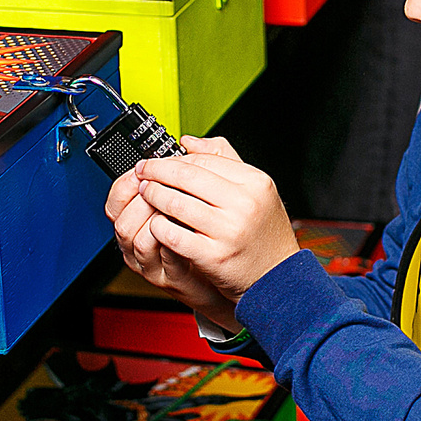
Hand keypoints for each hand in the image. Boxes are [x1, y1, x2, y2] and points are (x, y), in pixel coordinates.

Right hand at [107, 154, 232, 325]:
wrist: (227, 271)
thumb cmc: (210, 234)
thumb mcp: (204, 195)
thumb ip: (199, 166)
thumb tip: (189, 142)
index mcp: (141, 214)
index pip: (119, 194)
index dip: (130, 180)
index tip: (147, 169)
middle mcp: (139, 237)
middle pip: (120, 215)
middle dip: (140, 197)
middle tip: (159, 186)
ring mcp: (150, 259)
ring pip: (134, 236)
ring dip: (153, 217)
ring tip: (174, 207)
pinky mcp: (166, 276)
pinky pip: (161, 257)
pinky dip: (172, 241)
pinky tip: (189, 231)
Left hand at [123, 136, 301, 306]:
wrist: (277, 277)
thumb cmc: (263, 234)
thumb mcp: (256, 191)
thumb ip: (224, 161)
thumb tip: (188, 142)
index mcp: (255, 182)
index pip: (204, 160)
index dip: (176, 159)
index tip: (159, 161)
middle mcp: (244, 203)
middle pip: (187, 177)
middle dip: (157, 172)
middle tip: (143, 172)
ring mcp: (229, 230)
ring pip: (175, 203)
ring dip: (153, 196)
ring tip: (145, 194)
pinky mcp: (213, 255)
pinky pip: (173, 234)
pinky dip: (158, 226)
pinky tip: (155, 224)